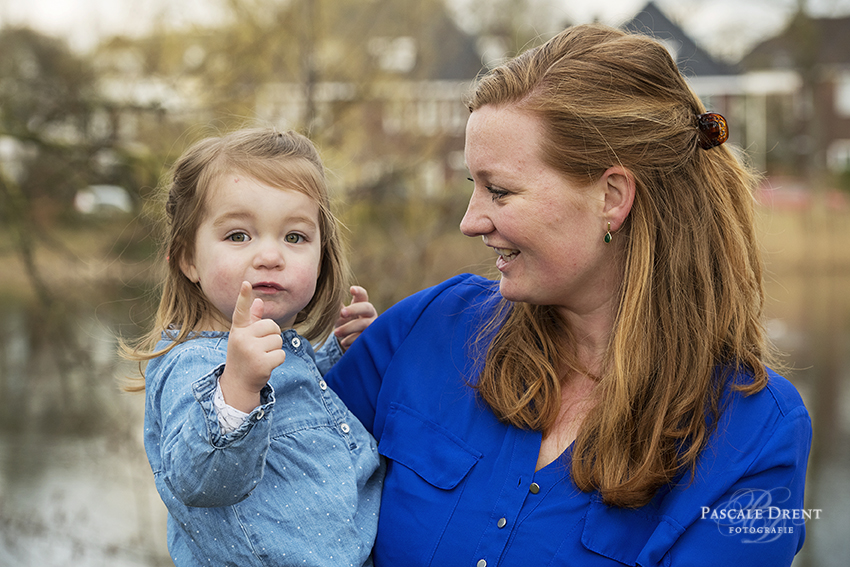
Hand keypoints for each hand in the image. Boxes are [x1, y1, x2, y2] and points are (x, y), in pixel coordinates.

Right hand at [219, 282, 286, 411]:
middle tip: (261, 348)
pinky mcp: (261, 363)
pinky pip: (281, 354)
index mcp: (238, 330)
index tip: (246, 283)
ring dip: (274, 350)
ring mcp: (251, 351)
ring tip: (262, 357)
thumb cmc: (243, 357)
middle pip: (272, 326)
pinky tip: (266, 365)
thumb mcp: (244, 338)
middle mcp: (242, 338)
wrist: (238, 384)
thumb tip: (258, 301)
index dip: (244, 296)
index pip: (241, 311)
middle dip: (272, 336)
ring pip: (278, 340)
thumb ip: (252, 320)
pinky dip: (277, 360)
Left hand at [334, 285, 377, 350]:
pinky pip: (362, 339)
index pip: (363, 295)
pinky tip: (343, 343)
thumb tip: (324, 293)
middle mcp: (370, 314)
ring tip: (335, 332)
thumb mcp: (341, 313)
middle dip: (354, 309)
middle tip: (342, 312)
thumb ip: (336, 305)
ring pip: (364, 325)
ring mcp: (372, 326)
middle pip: (366, 308)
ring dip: (348, 328)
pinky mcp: (371, 339)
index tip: (351, 289)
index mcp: (362, 304)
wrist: (352, 340)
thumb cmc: (347, 322)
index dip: (359, 291)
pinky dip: (351, 340)